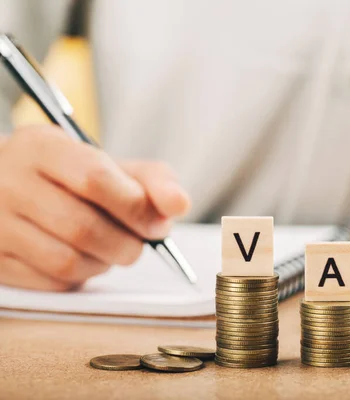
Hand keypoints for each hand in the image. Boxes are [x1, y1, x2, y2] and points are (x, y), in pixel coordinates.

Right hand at [0, 125, 189, 290]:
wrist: (9, 187)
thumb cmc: (72, 179)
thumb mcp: (109, 164)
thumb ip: (152, 180)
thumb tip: (179, 204)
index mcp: (41, 147)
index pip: (95, 178)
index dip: (135, 207)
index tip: (157, 225)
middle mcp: (9, 182)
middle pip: (83, 227)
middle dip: (127, 244)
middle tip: (137, 244)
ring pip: (67, 261)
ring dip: (105, 263)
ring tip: (110, 249)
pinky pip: (51, 283)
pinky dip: (81, 278)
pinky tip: (84, 260)